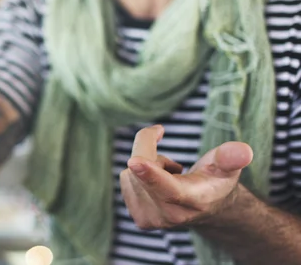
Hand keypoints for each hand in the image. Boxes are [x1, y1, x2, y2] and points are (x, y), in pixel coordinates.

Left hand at [120, 125, 253, 229]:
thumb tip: (243, 151)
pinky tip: (157, 183)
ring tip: (170, 176)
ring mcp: (151, 220)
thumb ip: (231, 157)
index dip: (150, 173)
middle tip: (174, 161)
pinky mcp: (138, 218)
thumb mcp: (227, 166)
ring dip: (146, 164)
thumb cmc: (215, 180)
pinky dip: (138, 174)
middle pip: (141, 169)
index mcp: (193, 201)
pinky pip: (126, 179)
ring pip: (131, 172)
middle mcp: (170, 216)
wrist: (207, 208)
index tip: (134, 161)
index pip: (168, 188)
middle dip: (150, 150)